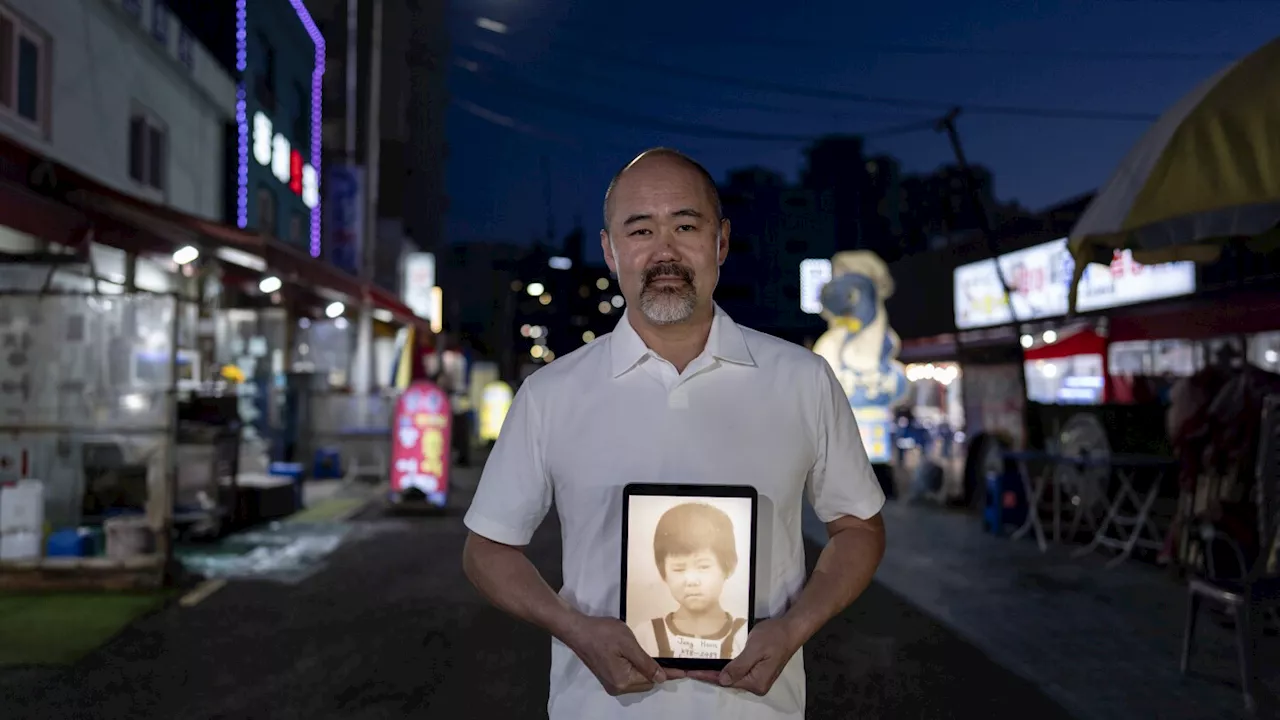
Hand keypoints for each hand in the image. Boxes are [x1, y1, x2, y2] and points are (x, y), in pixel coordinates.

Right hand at [564, 616, 684, 695]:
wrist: (577, 630)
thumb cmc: (603, 633)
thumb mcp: (628, 644)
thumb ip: (646, 663)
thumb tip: (662, 678)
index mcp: (623, 681)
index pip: (653, 679)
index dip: (671, 674)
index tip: (687, 672)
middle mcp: (618, 688)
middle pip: (646, 682)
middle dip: (659, 672)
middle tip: (674, 660)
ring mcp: (612, 684)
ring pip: (638, 680)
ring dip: (647, 670)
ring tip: (661, 658)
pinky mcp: (608, 677)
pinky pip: (629, 677)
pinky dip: (638, 669)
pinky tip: (643, 659)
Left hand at [688, 619, 799, 696]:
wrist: (791, 628)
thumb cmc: (774, 636)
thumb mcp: (755, 649)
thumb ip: (739, 666)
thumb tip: (723, 680)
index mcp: (756, 682)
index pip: (726, 681)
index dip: (706, 676)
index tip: (690, 672)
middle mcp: (757, 684)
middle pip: (728, 681)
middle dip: (709, 674)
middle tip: (689, 668)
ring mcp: (758, 678)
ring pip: (732, 675)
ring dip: (716, 670)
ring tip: (698, 666)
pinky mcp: (758, 670)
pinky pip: (738, 670)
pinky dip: (726, 666)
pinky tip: (715, 661)